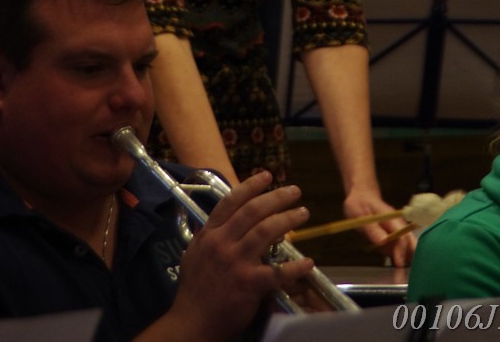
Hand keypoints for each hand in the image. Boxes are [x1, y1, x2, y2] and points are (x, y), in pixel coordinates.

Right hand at [170, 171, 314, 341]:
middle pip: (253, 211)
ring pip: (266, 232)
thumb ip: (210, 234)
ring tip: (303, 213)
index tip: (266, 176)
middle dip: (276, 197)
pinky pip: (277, 272)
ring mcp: (236, 262)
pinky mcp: (249, 284)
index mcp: (210, 234)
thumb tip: (224, 219)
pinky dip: (294, 267)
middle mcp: (222, 243)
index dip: (250, 186)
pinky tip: (307, 261)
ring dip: (288, 219)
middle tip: (294, 191)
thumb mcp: (195, 253)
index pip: (231, 201)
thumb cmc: (194, 289)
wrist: (192, 322)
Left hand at [343, 189, 416, 266]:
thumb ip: (372, 229)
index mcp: (391, 219)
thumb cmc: (359, 204)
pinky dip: (398, 257)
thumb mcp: (360, 216)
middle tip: (406, 273)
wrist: (361, 196)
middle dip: (410, 256)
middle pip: (410, 242)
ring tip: (402, 274)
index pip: (402, 236)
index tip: (398, 263)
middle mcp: (397, 225)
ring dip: (406, 258)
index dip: (401, 250)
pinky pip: (398, 249)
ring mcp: (396, 231)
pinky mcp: (392, 236)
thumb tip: (383, 241)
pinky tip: (395, 266)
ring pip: (407, 247)